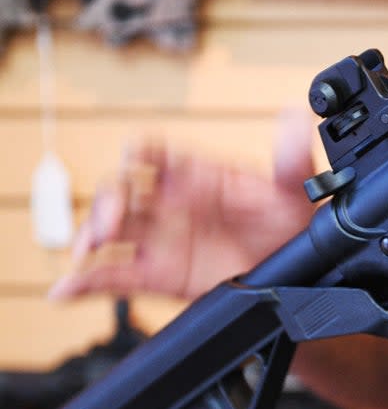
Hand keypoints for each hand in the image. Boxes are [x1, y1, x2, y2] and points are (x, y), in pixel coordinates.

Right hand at [49, 107, 317, 301]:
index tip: (136, 153)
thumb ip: (292, 158)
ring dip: (90, 236)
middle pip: (124, 190)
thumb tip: (293, 118)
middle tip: (110, 224)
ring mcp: (163, 238)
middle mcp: (173, 203)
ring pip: (111, 230)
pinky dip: (85, 282)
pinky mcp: (160, 274)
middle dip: (108, 201)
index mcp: (198, 175)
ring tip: (86, 252)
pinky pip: (114, 275)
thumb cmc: (293, 228)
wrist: (300, 279)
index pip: (159, 152)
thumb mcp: (296, 193)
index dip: (143, 150)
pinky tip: (66, 290)